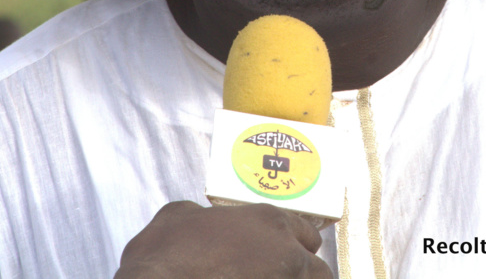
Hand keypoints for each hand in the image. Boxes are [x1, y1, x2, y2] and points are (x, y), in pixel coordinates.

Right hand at [114, 201, 332, 278]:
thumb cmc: (165, 252)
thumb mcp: (178, 213)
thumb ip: (201, 214)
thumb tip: (198, 218)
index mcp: (268, 221)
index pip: (307, 236)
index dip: (297, 249)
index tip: (285, 261)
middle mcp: (285, 252)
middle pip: (319, 271)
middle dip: (305, 278)